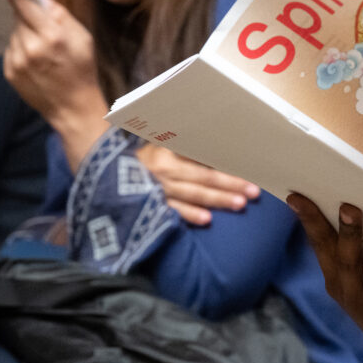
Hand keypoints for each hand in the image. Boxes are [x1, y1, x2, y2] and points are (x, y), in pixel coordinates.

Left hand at [2, 0, 103, 132]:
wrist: (73, 107)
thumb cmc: (83, 69)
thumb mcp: (83, 37)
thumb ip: (60, 15)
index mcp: (52, 35)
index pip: (25, 4)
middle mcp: (30, 47)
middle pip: (19, 17)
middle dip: (29, 17)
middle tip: (45, 29)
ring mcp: (17, 61)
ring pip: (15, 33)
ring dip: (25, 34)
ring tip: (43, 49)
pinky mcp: (9, 72)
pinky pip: (11, 49)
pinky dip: (21, 49)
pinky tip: (36, 60)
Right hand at [135, 143, 259, 225]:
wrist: (108, 174)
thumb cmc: (146, 159)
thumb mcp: (163, 146)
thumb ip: (187, 146)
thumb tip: (220, 142)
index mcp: (171, 153)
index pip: (204, 158)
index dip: (225, 164)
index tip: (248, 167)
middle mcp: (166, 171)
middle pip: (204, 177)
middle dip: (230, 184)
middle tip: (254, 191)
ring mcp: (160, 190)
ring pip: (193, 195)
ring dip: (217, 200)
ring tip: (239, 204)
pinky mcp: (153, 206)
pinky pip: (174, 211)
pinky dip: (190, 215)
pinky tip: (207, 220)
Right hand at [286, 196, 362, 359]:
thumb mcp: (351, 275)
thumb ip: (347, 247)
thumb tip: (344, 202)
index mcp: (334, 278)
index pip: (319, 245)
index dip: (308, 222)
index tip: (296, 197)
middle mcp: (350, 293)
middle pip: (347, 262)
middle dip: (347, 235)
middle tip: (348, 207)